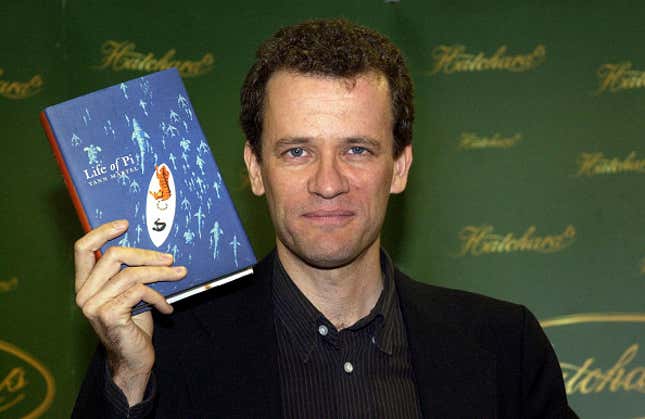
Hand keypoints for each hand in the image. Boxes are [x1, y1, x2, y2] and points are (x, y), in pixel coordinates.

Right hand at [74, 219, 185, 404]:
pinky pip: (140, 291)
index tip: (125, 224)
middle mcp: (84, 294)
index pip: (82, 249)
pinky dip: (159, 297)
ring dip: (161, 273)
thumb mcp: (130, 294)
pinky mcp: (109, 315)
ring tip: (179, 275)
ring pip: (131, 273)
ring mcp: (94, 305)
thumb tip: (155, 250)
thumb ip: (130, 274)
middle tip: (170, 258)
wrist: (133, 360)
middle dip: (146, 254)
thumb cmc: (133, 325)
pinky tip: (167, 308)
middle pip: (113, 256)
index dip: (102, 232)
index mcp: (86, 285)